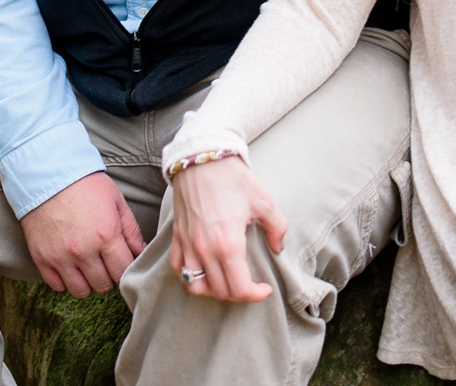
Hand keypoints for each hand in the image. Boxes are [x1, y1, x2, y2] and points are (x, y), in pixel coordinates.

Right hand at [20, 171, 145, 297]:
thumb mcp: (117, 203)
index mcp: (106, 236)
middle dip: (110, 278)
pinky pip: (57, 286)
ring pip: (80, 291)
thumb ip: (131, 231)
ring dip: (89, 284)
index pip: (122, 271)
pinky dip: (66, 282)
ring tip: (91, 270)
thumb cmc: (88, 187)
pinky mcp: (42, 260)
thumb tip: (141, 252)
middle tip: (108, 267)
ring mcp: (60, 258)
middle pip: (103, 285)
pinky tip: (72, 269)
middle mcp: (83, 252)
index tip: (124, 264)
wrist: (49, 179)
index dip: (126, 270)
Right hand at [167, 155, 288, 303]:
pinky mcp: (177, 239)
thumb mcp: (264, 201)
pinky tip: (205, 273)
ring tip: (228, 283)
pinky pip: (179, 271)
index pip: (238, 287)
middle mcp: (204, 250)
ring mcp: (187, 246)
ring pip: (195, 286)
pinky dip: (191, 279)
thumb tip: (279, 248)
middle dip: (238, 295)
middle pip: (219, 291)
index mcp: (228, 244)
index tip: (265, 289)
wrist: (203, 160)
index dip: (254, 295)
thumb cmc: (234, 180)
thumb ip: (277, 228)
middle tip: (251, 287)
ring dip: (213, 291)